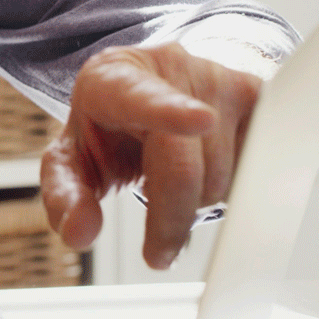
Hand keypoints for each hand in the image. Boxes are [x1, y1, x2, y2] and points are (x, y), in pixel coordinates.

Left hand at [39, 41, 268, 269]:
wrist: (144, 89)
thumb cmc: (106, 125)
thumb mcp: (72, 159)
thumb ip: (64, 195)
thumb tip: (79, 231)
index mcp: (114, 77)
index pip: (142, 97)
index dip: (171, 112)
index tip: (201, 121)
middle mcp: (170, 67)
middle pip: (184, 164)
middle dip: (171, 217)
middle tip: (159, 250)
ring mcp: (217, 77)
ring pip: (223, 173)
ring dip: (198, 199)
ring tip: (172, 180)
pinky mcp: (253, 95)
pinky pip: (254, 165)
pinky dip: (229, 184)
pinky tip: (204, 170)